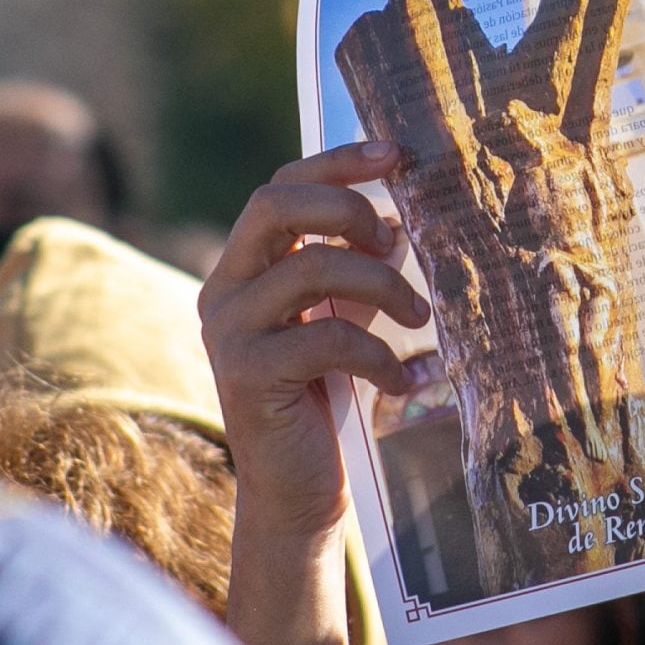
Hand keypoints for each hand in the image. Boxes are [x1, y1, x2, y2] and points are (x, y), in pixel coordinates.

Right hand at [198, 144, 433, 542]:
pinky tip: (406, 379)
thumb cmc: (327, 400)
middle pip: (276, 205)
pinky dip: (379, 354)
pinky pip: (325, 339)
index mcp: (245, 267)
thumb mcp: (343, 322)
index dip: (337, 163)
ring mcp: (229, 331)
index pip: (282, 188)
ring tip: (420, 317)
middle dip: (348, 209)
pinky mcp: (245, 375)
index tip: (396, 154)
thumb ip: (356, 273)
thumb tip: (402, 223)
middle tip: (398, 242)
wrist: (298, 490)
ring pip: (310, 268)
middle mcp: (225, 289)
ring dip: (381, 286)